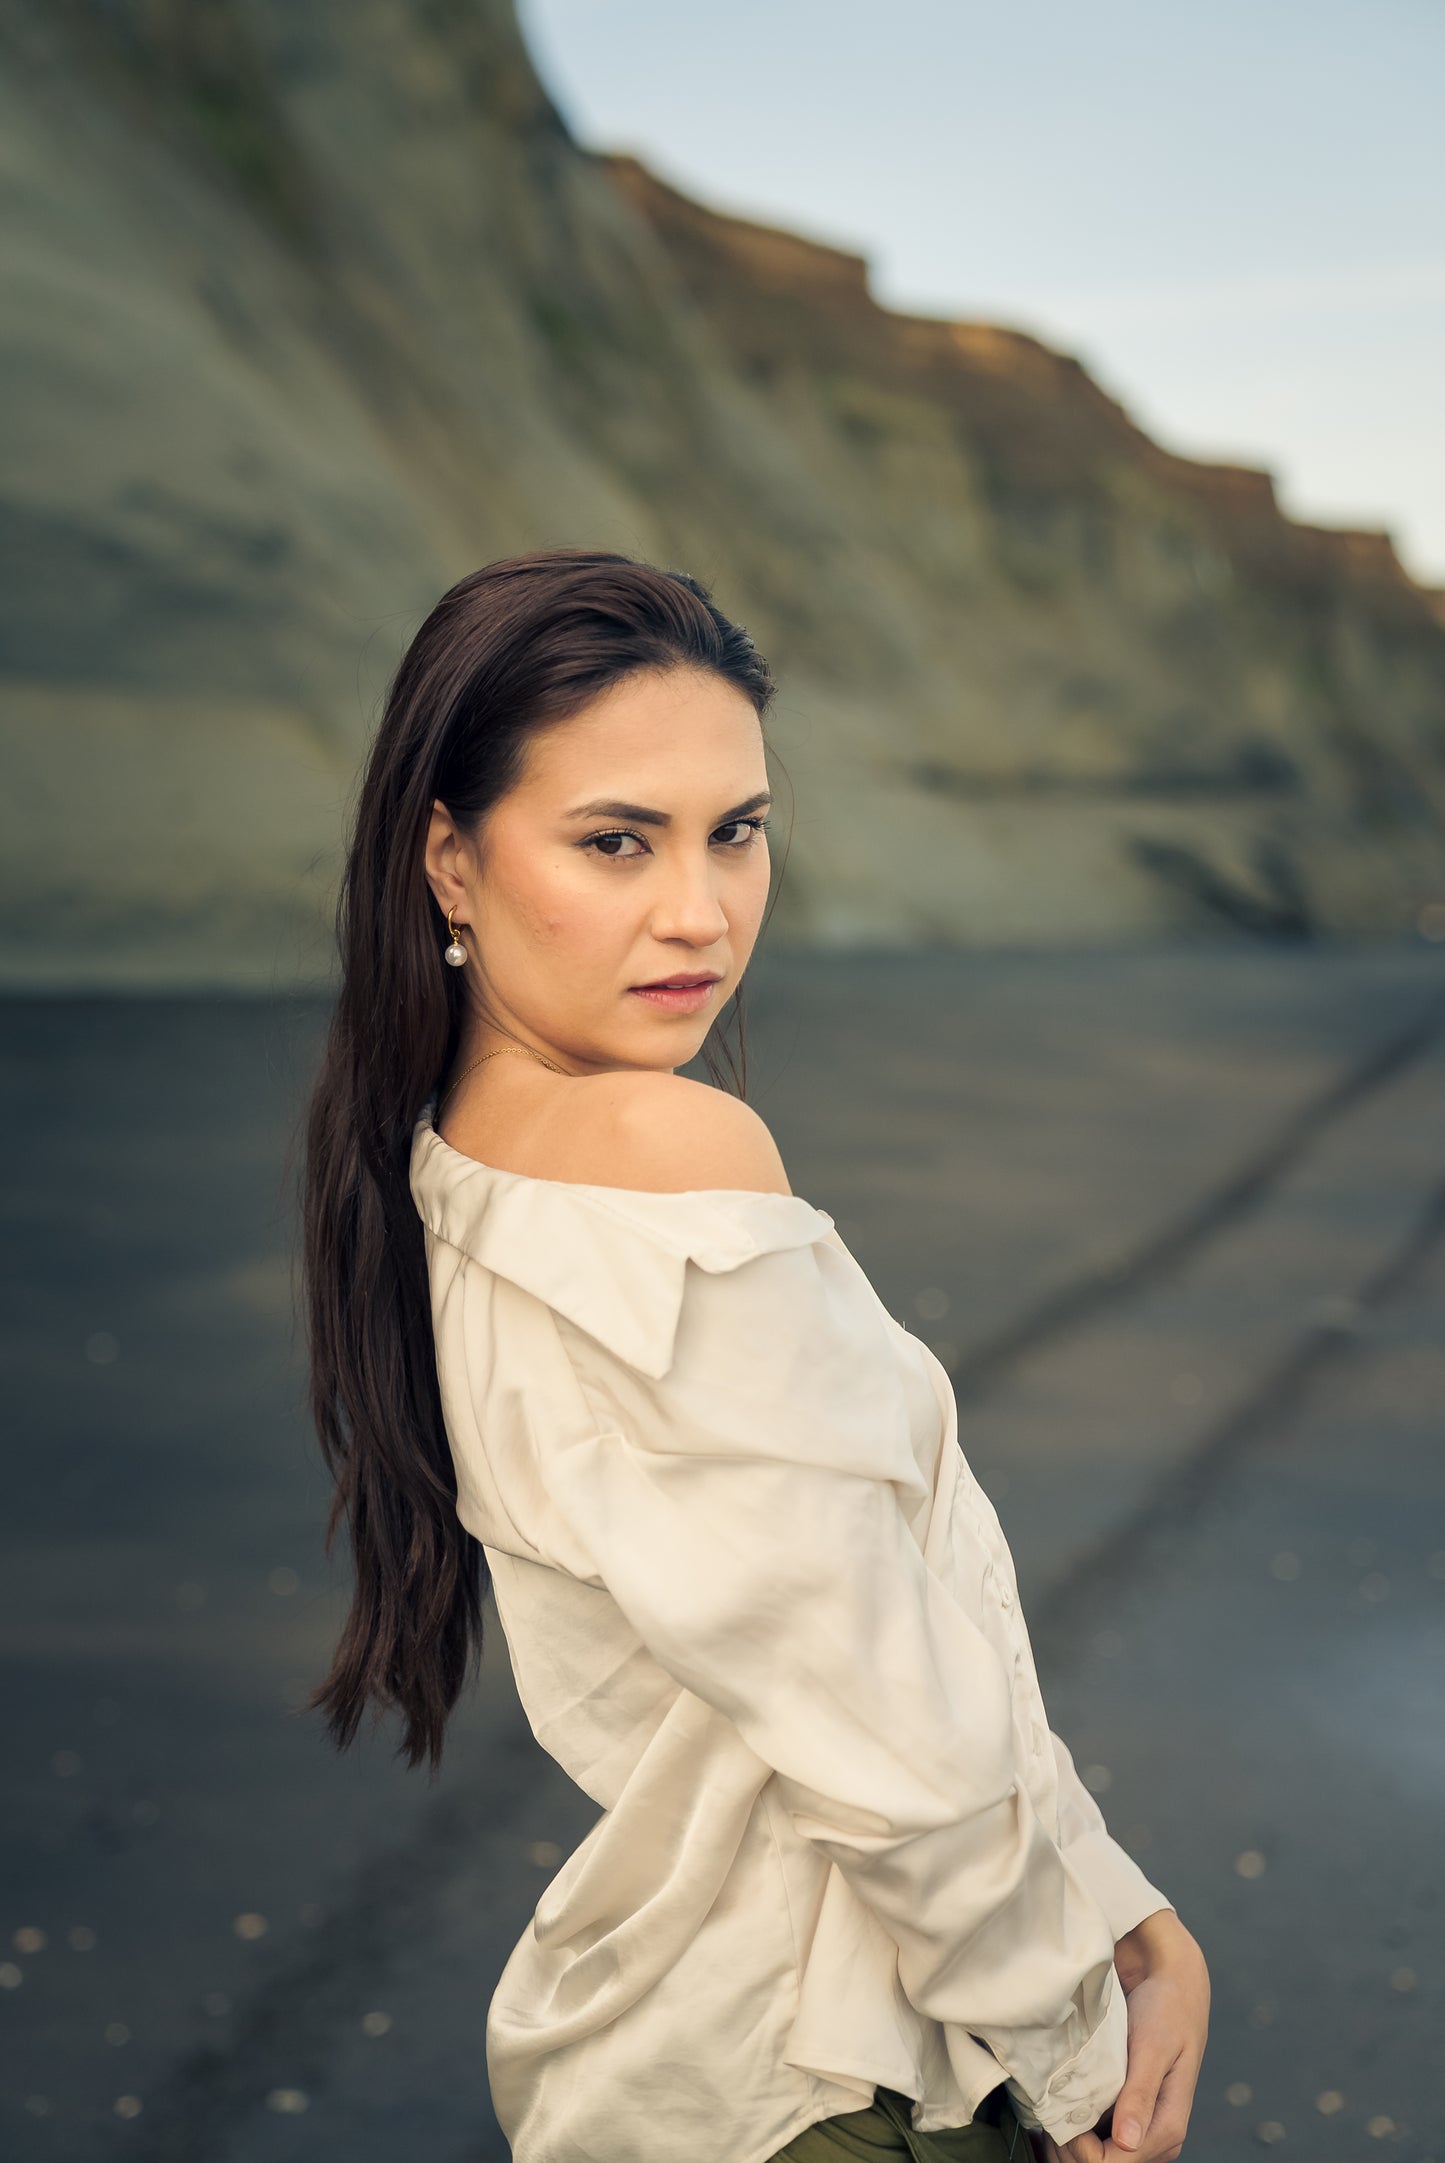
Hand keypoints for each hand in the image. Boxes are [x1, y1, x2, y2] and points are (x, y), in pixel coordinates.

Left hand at [1026, 1910, 1209, 2162]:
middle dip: (1070, 2149)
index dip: (1083, 2150)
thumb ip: (1141, 2094)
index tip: (1059, 2118)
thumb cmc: (1165, 2011)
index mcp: (1167, 2128)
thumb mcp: (1153, 2047)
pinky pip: (1095, 2138)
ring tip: (1044, 2112)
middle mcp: (1155, 2138)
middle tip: (1044, 2115)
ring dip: (1066, 2142)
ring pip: (1095, 2157)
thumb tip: (1128, 2141)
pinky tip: (1052, 2110)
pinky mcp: (1125, 2115)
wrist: (1170, 1985)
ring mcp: (1139, 2129)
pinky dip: (1070, 2130)